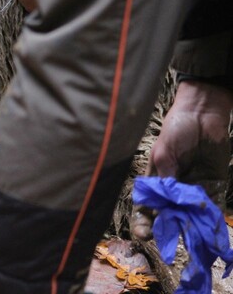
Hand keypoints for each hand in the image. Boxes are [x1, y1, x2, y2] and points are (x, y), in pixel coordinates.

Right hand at [131, 80, 232, 239]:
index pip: (146, 207)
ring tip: (190, 237)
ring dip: (190, 227)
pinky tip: (208, 227)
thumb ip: (166, 179)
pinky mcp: (213, 185)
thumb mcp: (164, 154)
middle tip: (168, 240)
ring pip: (190, 215)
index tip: (144, 234)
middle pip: (168, 216)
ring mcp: (193, 189)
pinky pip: (211, 206)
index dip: (143, 222)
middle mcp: (173, 190)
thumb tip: (166, 205)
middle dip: (167, 230)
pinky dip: (210, 218)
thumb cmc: (176, 131)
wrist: (203, 115)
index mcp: (155, 182)